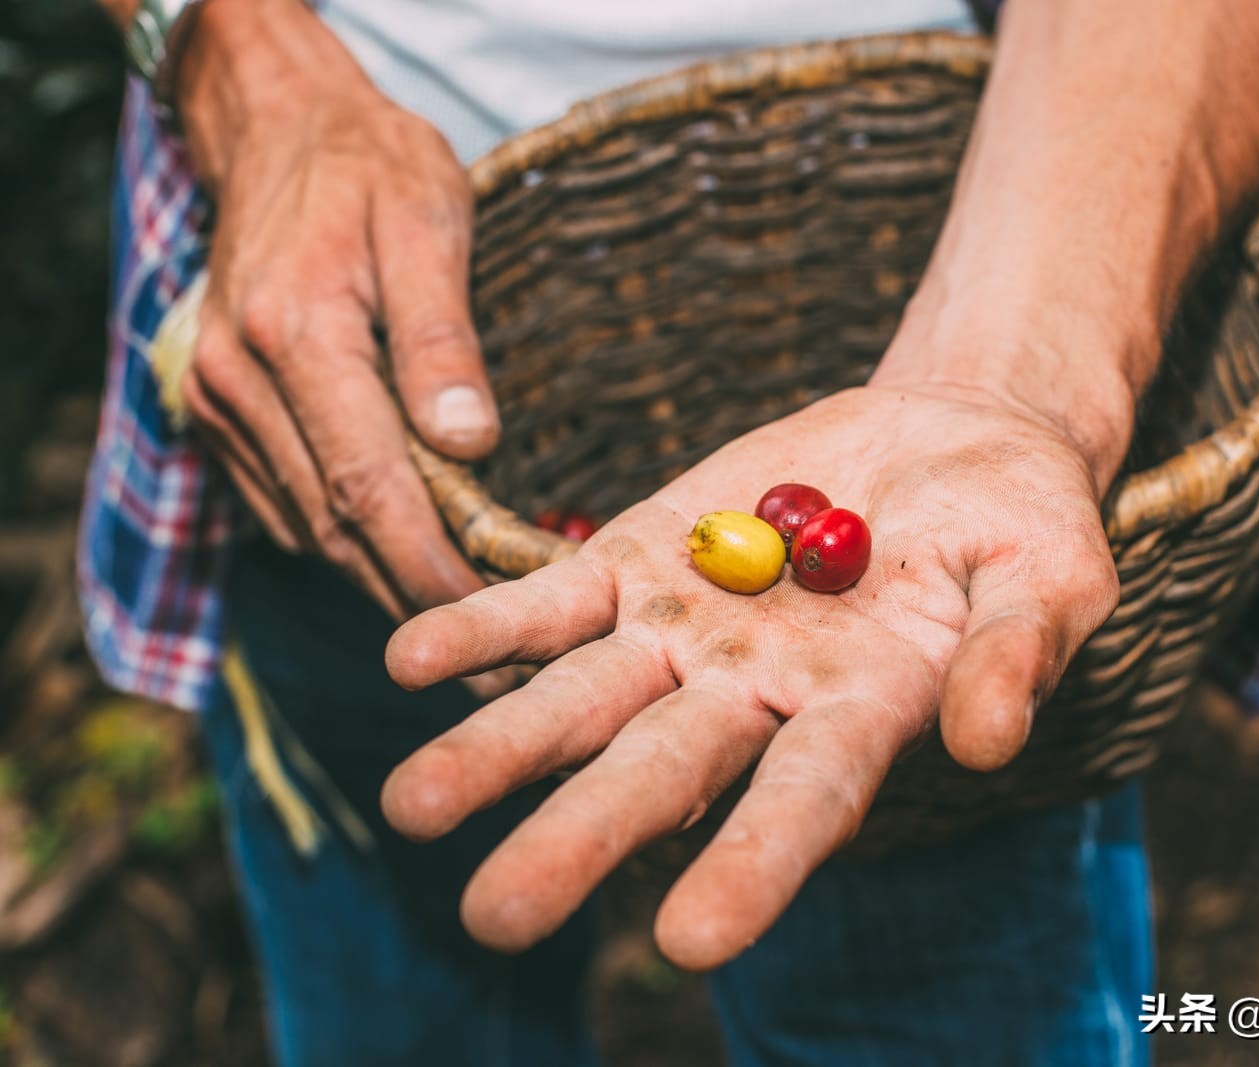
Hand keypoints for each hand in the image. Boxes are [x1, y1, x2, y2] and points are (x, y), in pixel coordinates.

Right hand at [173, 0, 493, 617]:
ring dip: (385, 581)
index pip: (369, 486)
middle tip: (496, 651)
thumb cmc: (368, 166)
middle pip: (337, 523)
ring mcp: (217, 398)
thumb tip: (471, 444)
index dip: (430, 565)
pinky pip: (288, 501)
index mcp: (296, 333)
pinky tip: (408, 564)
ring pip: (310, 525)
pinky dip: (349, 541)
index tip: (491, 617)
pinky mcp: (219, 408)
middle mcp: (238, 378)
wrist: (275, 127)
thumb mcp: (427, 221)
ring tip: (469, 624)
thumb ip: (444, 339)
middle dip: (417, 595)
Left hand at [381, 382, 1124, 968]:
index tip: (690, 942)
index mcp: (860, 717)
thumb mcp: (1052, 576)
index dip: (753, 866)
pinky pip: (554, 601)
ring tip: (409, 806)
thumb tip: (985, 743)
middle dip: (578, 839)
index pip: (803, 804)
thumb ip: (1017, 652)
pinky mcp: (641, 561)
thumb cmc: (1020, 527)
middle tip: (493, 917)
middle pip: (658, 775)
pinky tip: (414, 661)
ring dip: (498, 747)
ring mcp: (686, 633)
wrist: (947, 441)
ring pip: (582, 700)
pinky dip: (487, 627)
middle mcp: (755, 698)